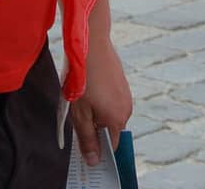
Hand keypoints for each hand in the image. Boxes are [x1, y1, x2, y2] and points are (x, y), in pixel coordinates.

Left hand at [66, 30, 131, 165]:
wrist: (90, 44)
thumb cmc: (83, 79)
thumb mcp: (79, 114)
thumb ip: (87, 139)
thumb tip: (94, 161)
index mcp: (117, 120)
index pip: (111, 147)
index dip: (97, 148)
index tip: (83, 141)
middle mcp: (126, 109)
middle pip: (110, 130)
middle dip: (95, 128)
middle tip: (78, 115)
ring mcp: (126, 95)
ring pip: (110, 114)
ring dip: (97, 112)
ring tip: (82, 98)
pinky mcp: (122, 83)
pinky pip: (112, 100)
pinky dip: (101, 100)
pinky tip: (88, 87)